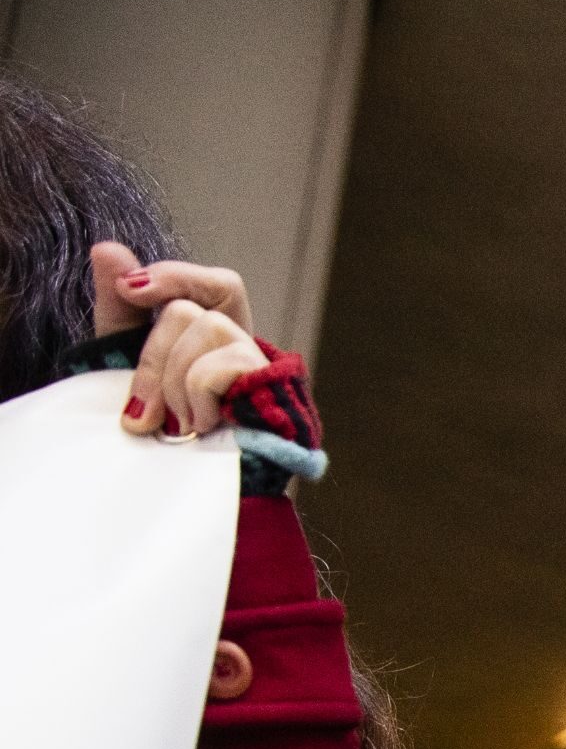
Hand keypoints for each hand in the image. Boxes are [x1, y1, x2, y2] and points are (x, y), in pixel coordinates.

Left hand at [90, 244, 268, 438]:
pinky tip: (202, 428)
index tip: (130, 290)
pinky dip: (196, 398)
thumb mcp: (131, 365)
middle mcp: (249, 349)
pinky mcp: (276, 394)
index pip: (214, 285)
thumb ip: (122, 310)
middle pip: (189, 310)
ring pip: (203, 330)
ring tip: (179, 427)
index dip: (175, 276)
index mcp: (221, 339)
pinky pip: (217, 365)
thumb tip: (106, 249)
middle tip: (141, 414)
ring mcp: (266, 370)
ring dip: (173, 385)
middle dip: (151, 358)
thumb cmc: (168, 437)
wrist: (195, 499)